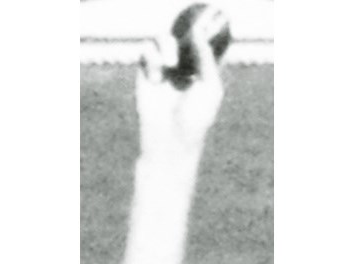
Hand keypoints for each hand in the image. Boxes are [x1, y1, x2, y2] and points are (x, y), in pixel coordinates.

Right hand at [136, 8, 225, 161]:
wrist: (170, 143)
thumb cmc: (195, 120)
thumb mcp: (210, 87)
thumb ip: (206, 58)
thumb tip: (198, 33)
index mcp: (198, 71)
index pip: (198, 43)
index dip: (200, 33)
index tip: (203, 28)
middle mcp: (179, 68)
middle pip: (179, 36)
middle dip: (182, 35)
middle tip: (186, 39)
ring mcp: (161, 71)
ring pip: (161, 39)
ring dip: (166, 45)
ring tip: (171, 63)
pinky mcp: (144, 76)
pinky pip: (146, 51)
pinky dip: (152, 57)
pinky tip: (157, 77)